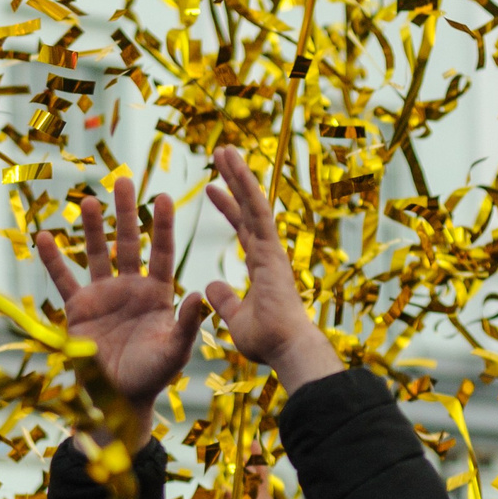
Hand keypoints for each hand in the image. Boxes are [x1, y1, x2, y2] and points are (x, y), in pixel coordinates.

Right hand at [33, 174, 207, 424]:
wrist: (118, 397)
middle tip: (124, 180)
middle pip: (129, 242)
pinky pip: (63, 279)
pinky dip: (54, 259)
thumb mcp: (176, 349)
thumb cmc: (152, 375)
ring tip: (89, 201)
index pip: (161, 252)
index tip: (165, 196)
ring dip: (93, 228)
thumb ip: (187, 322)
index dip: (162, 225)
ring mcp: (103, 295)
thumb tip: (202, 294)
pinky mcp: (78, 308)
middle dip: (127, 212)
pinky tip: (44, 236)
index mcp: (158, 293)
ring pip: (97, 253)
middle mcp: (130, 287)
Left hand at [200, 146, 342, 393]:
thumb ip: (224, 300)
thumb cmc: (267, 341)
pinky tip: (236, 168)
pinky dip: (247, 189)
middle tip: (220, 154)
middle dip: (233, 180)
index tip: (212, 189)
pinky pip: (258, 212)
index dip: (228, 207)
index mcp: (261, 265)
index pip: (242, 228)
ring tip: (224, 149)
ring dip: (239, 175)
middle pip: (248, 207)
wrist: (287, 349)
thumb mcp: (235, 318)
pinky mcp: (272, 250)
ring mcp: (271, 248)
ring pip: (254, 202)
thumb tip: (210, 286)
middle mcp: (268, 251)